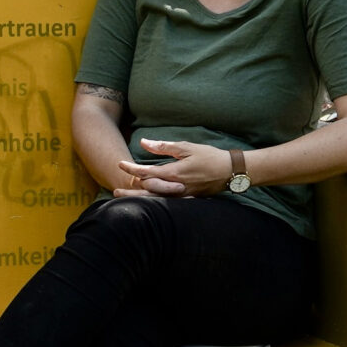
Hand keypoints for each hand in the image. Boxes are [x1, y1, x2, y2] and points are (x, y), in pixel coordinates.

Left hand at [116, 139, 235, 196]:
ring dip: (140, 199)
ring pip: (156, 200)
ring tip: (126, 199)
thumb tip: (144, 143)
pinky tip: (148, 203)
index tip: (120, 163)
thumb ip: (164, 147)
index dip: (131, 168)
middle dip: (131, 190)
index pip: (147, 172)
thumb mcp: (187, 147)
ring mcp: (181, 196)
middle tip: (115, 190)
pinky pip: (167, 203)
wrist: (231, 172)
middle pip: (147, 191)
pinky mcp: (187, 200)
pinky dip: (155, 203)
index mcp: (174, 173)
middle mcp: (175, 188)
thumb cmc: (210, 157)